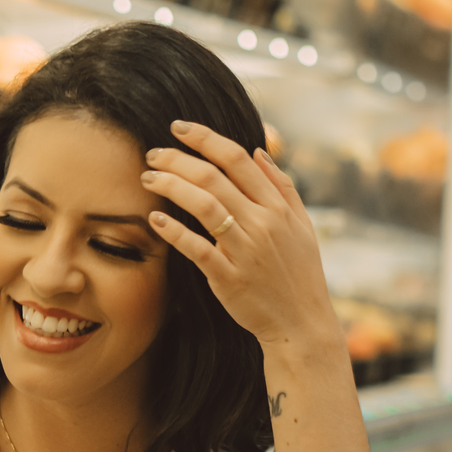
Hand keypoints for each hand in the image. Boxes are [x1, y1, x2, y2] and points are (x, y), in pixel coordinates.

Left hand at [140, 123, 340, 353]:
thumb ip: (282, 186)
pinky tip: (155, 219)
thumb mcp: (302, 226)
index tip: (179, 128)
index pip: (237, 159)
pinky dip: (174, 232)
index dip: (205, 138)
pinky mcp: (228, 278)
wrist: (301, 324)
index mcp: (277, 206)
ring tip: (148, 179)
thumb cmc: (299, 274)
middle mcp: (262, 223)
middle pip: (214, 177)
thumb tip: (258, 151)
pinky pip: (197, 249)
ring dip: (171, 187)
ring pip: (204, 206)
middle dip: (179, 159)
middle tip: (153, 153)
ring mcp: (245, 250)